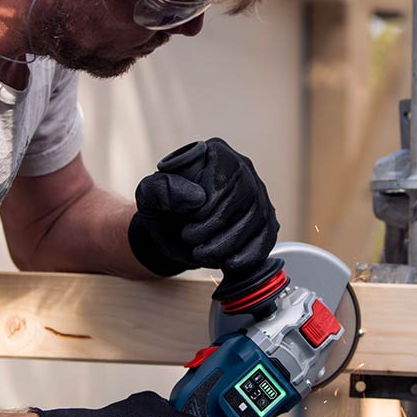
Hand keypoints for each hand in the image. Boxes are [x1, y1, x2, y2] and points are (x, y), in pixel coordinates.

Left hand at [128, 138, 279, 275]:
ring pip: (258, 218)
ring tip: (202, 253)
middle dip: (217, 225)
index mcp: (216, 153)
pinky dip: (249, 255)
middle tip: (191, 239)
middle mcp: (244, 169)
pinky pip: (268, 237)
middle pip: (246, 195)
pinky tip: (229, 264)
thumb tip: (196, 197)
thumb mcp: (148, 196)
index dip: (212, 201)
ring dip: (228, 243)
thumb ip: (161, 188)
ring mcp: (258, 196)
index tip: (190, 219)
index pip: (227, 172)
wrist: (173, 235)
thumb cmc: (163, 210)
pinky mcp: (265, 222)